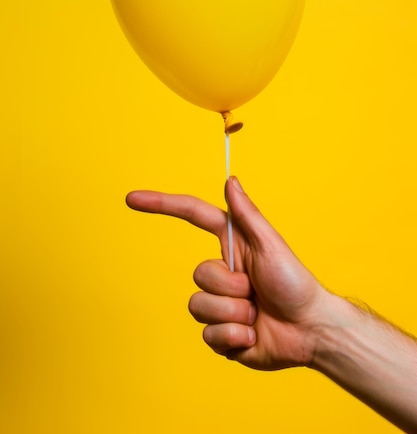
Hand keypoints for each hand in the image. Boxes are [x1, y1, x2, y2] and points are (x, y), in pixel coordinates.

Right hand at [127, 177, 329, 370]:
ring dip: (233, 314)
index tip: (132, 199)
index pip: (192, 218)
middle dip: (230, 287)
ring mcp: (219, 303)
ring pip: (200, 306)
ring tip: (256, 315)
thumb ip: (247, 214)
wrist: (309, 331)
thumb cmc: (295, 283)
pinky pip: (208, 335)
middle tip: (256, 292)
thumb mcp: (271, 244)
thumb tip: (230, 180)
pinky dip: (234, 338)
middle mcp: (222, 273)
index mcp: (231, 246)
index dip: (161, 206)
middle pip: (199, 274)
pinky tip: (252, 336)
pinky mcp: (220, 334)